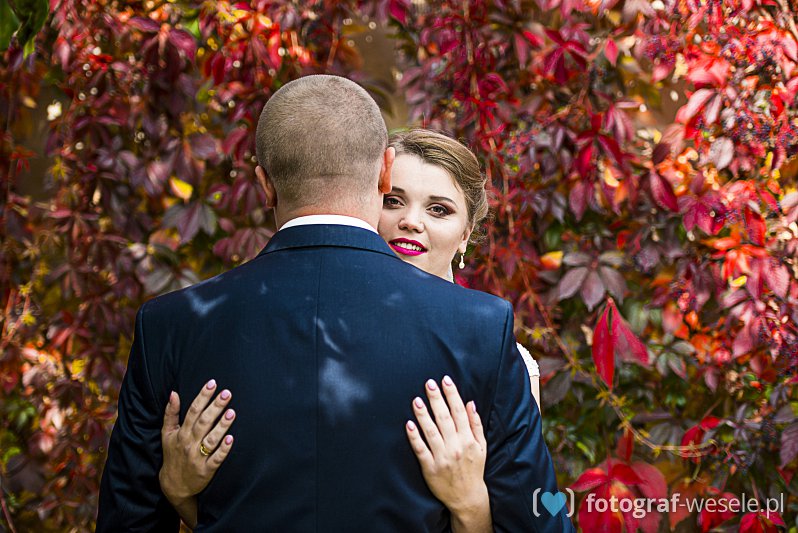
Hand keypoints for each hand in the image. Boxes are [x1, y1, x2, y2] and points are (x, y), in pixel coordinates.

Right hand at [159, 380, 235, 503]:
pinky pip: (216, 459)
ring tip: (232, 412)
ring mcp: (198, 457)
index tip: (212, 384)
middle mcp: (189, 443)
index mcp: (181, 433)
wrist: (173, 485)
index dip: (202, 396)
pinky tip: (231, 439)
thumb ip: (171, 414)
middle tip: (227, 393)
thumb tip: (173, 393)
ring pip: (211, 439)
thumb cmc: (173, 455)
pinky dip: (223, 450)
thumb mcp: (167, 434)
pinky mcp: (206, 470)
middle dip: (215, 407)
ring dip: (222, 426)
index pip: (192, 411)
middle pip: (203, 422)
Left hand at [405, 377, 490, 531]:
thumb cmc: (474, 469)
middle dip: (436, 399)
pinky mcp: (430, 467)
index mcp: (468, 440)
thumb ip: (475, 425)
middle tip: (428, 383)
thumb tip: (470, 403)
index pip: (459, 412)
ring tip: (416, 400)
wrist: (467, 497)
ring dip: (423, 415)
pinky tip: (409, 424)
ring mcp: (442, 457)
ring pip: (431, 432)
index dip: (452, 395)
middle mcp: (455, 446)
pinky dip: (414, 437)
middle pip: (444, 418)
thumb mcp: (481, 447)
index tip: (445, 381)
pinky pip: (420, 450)